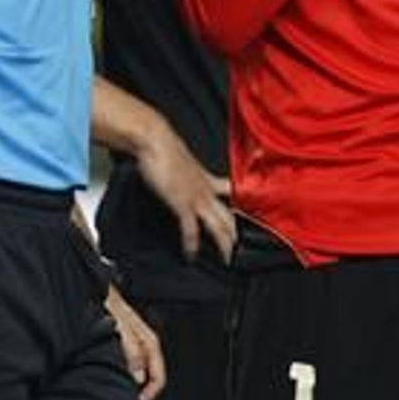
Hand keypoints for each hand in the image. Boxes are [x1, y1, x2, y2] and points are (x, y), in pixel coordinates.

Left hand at [106, 287, 166, 399]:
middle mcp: (145, 345)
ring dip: (128, 381)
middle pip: (149, 377)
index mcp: (150, 343)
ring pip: (138, 372)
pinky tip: (109, 374)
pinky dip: (121, 373)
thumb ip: (132, 353)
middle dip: (138, 390)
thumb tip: (138, 377)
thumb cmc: (110, 308)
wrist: (98, 295)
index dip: (149, 394)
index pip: (158, 377)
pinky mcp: (125, 344)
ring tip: (114, 386)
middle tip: (122, 397)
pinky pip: (128, 365)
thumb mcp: (121, 331)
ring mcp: (135, 345)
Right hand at [135, 128, 235, 264]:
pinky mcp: (182, 203)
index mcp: (207, 178)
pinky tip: (191, 255)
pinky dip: (191, 245)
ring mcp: (197, 197)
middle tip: (235, 250)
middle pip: (229, 215)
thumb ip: (188, 172)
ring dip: (223, 244)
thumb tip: (183, 176)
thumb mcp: (183, 161)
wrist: (156, 141)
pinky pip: (191, 230)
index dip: (239, 205)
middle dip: (234, 235)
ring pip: (218, 225)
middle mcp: (207, 189)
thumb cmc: (164, 148)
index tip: (242, 218)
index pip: (231, 193)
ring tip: (225, 258)